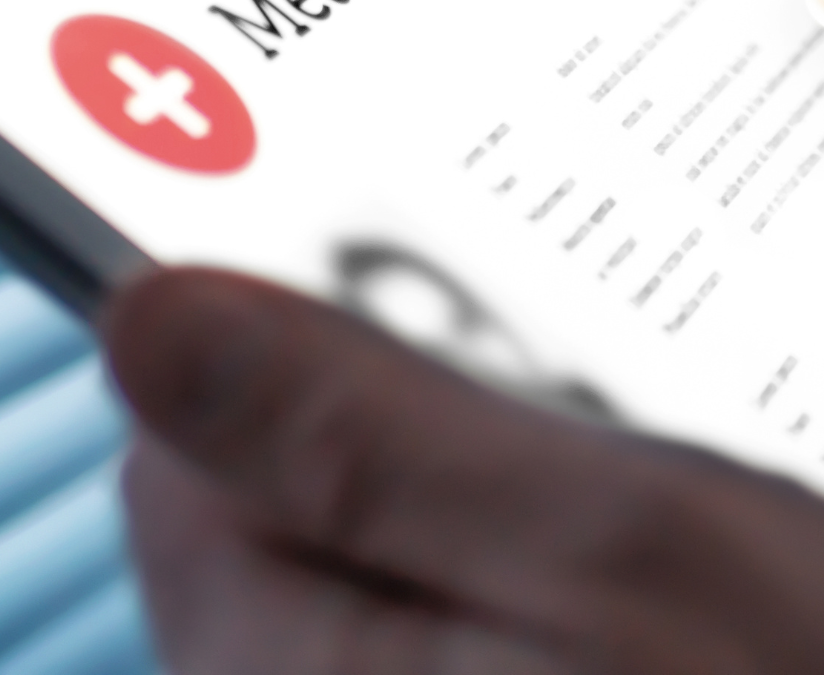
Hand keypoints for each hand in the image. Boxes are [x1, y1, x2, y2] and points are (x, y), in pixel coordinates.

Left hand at [103, 267, 823, 674]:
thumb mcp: (609, 548)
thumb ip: (366, 433)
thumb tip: (147, 315)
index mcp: (300, 674)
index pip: (182, 435)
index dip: (274, 289)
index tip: (392, 195)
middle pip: (302, 467)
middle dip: (426, 361)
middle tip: (573, 317)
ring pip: (413, 511)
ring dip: (517, 429)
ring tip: (648, 406)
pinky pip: (493, 573)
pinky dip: (565, 504)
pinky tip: (675, 489)